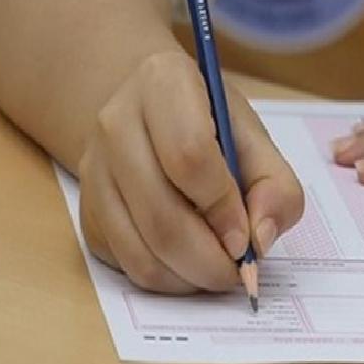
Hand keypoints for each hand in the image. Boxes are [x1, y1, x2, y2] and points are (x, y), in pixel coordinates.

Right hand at [78, 52, 303, 292]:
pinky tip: (191, 264)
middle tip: (239, 270)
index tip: (247, 237)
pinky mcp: (86, 209)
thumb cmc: (212, 126)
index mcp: (164, 84)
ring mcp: (94, 169)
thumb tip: (260, 239)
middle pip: (160, 216)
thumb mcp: (257, 140)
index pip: (189, 155)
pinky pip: (125, 263)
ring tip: (220, 269)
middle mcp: (116, 122)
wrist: (152, 117)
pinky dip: (167, 279)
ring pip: (139, 250)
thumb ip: (276, 186)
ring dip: (189, 277)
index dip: (223, 208)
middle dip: (209, 259)